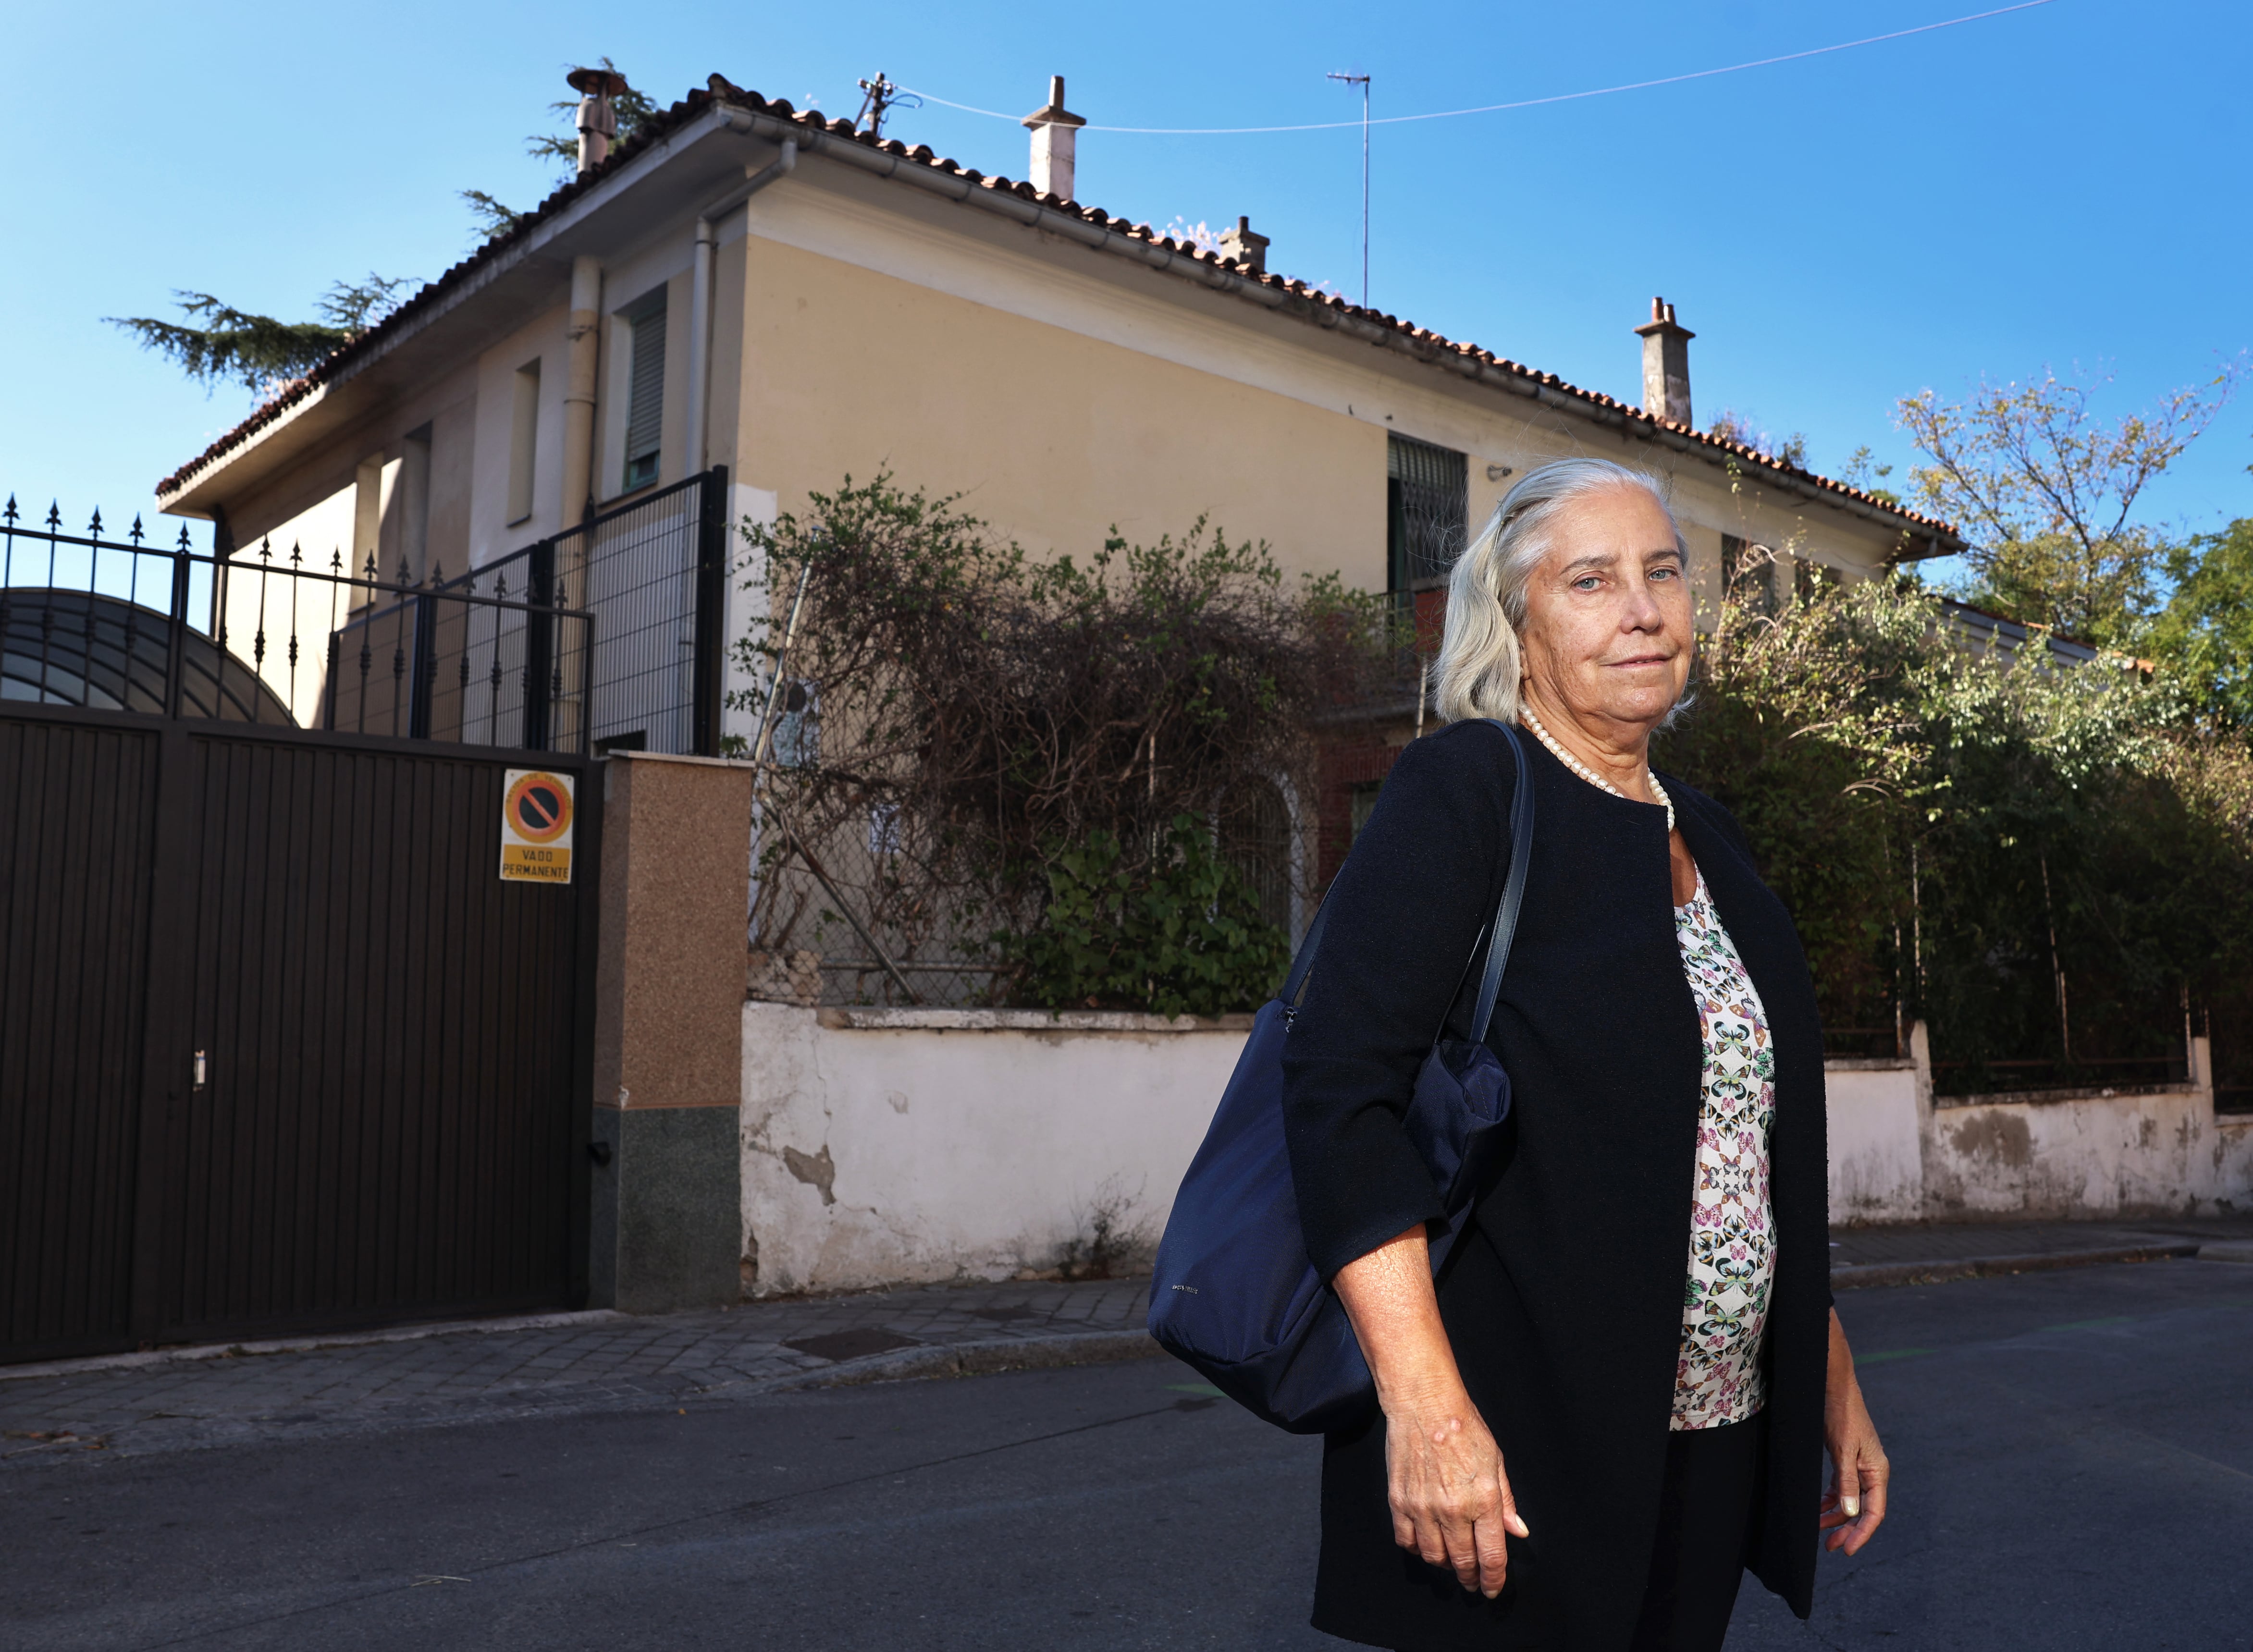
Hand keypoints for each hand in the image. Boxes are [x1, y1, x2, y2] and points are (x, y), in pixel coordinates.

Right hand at [1330, 1224, 1530, 1597]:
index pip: (1491, 1557)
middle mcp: (1452, 1509)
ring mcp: (1422, 1507)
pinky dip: (1416, 1547)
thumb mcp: (1496, 1461)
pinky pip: (1406, 1540)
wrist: (1423, 1403)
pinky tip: (1425, 1540)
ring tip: (1450, 1559)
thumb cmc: (1464, 1427)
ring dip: (1444, 1564)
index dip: (1493, 1580)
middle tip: (1472, 1581)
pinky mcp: (1399, 1501)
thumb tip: (1517, 1531)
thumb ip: (1506, 1500)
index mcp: (1482, 1500)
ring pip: (1433, 1557)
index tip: (1492, 1588)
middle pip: (1461, 1563)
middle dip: (1469, 1578)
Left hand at [1819, 1308, 1888, 1554]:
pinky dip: (1831, 1500)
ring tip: (1820, 1531)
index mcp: (1878, 1472)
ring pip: (1851, 1501)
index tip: (1847, 1549)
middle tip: (1831, 1547)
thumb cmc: (1842, 1415)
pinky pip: (1842, 1488)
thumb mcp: (1843, 1450)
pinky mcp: (1847, 1460)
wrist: (1836, 1388)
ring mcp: (1860, 1466)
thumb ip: (1847, 1482)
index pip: (1875, 1512)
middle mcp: (1872, 1472)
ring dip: (1837, 1516)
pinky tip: (1819, 1509)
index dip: (1862, 1533)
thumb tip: (1851, 1512)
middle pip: (1864, 1510)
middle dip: (1848, 1529)